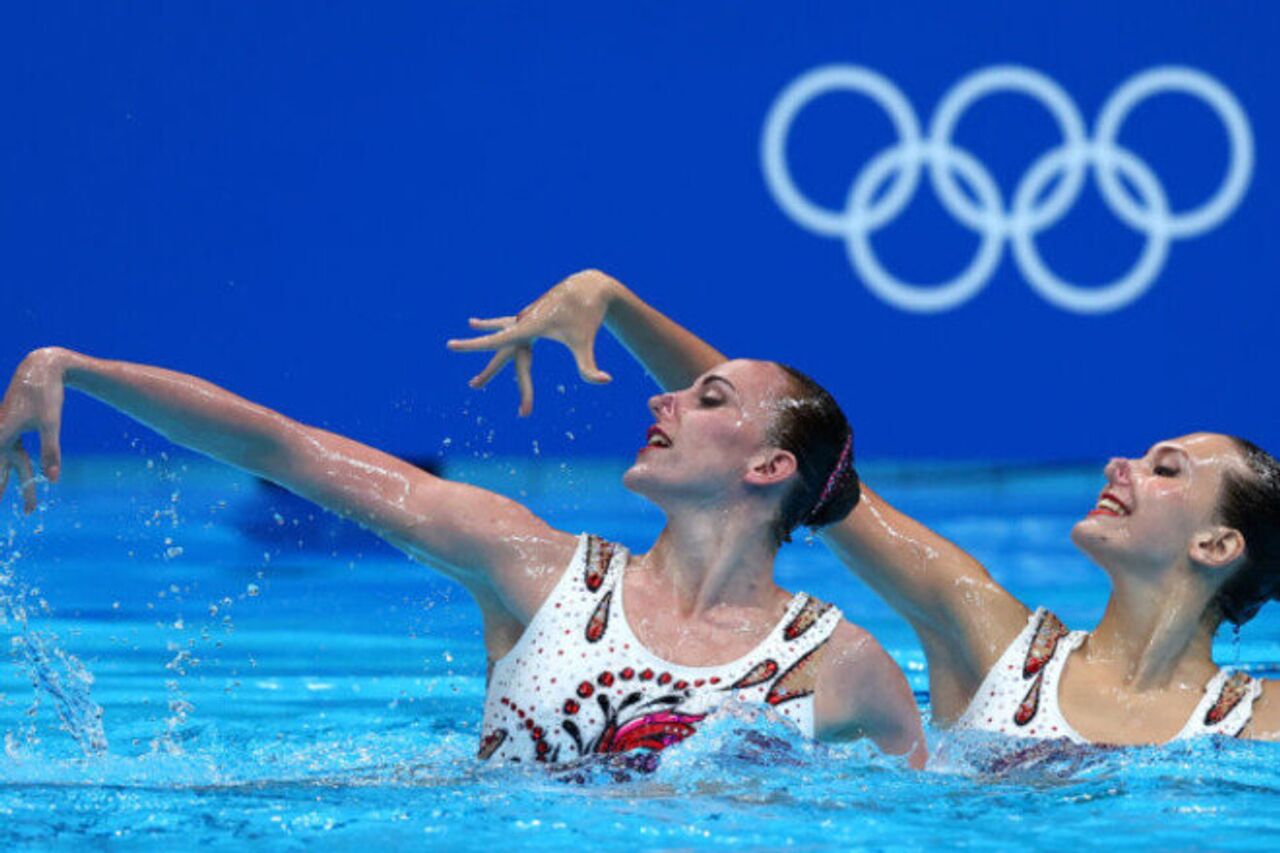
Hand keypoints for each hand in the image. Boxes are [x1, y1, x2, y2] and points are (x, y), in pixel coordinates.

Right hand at [0, 347, 67, 512]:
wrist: (41, 367)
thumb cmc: (46, 395)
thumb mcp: (50, 424)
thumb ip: (51, 452)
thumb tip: (52, 481)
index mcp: (0, 434)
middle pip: (2, 471)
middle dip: (4, 491)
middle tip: (27, 513)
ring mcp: (3, 432)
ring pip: (10, 464)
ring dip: (14, 484)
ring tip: (30, 507)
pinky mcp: (11, 428)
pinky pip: (11, 454)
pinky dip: (16, 468)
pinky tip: (22, 479)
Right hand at [447, 270, 615, 415]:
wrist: (590, 286)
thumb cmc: (588, 317)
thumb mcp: (585, 343)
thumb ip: (590, 367)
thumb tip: (605, 381)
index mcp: (529, 327)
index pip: (497, 341)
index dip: (473, 345)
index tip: (451, 345)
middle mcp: (522, 320)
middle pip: (501, 348)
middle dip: (489, 370)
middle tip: (473, 386)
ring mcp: (525, 316)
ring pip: (500, 331)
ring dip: (484, 336)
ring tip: (467, 330)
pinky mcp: (531, 314)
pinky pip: (506, 322)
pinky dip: (491, 324)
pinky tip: (476, 322)